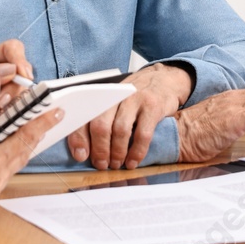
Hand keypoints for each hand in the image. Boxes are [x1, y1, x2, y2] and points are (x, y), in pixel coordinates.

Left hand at [0, 39, 34, 122]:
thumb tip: (11, 69)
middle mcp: (1, 71)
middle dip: (16, 84)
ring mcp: (10, 86)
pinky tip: (6, 114)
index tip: (21, 74)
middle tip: (2, 102)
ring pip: (26, 85)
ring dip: (15, 98)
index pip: (9, 48)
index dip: (18, 58)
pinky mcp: (16, 101)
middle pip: (22, 67)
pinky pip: (26, 100)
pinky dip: (19, 107)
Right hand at [0, 108, 63, 220]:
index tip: (56, 113)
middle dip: (32, 137)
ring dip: (16, 152)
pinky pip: (0, 181)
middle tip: (43, 120)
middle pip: (23, 155)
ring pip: (12, 169)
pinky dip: (2, 167)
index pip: (24, 139)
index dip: (42, 124)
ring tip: (20, 135)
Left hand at [68, 63, 192, 170]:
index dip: (79, 138)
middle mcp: (117, 95)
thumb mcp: (116, 100)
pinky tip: (132, 162)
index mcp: (103, 95)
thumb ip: (102, 118)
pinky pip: (142, 134)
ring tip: (116, 164)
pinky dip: (136, 152)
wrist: (164, 79)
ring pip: (120, 130)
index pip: (85, 116)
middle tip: (101, 164)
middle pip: (101, 125)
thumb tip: (85, 149)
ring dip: (117, 152)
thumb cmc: (136, 95)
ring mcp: (136, 100)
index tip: (80, 155)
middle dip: (99, 150)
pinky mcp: (153, 107)